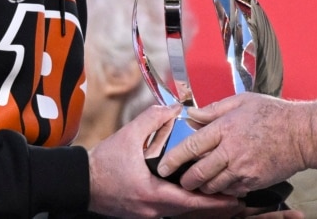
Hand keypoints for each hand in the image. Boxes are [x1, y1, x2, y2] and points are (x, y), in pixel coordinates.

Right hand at [89, 104, 244, 218]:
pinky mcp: (142, 212)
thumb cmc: (103, 163)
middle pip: (189, 210)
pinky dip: (184, 203)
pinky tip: (194, 195)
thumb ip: (153, 119)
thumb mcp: (129, 136)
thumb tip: (174, 108)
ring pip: (180, 211)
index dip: (214, 201)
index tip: (233, 198)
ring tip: (221, 197)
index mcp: (151, 193)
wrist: (81, 181)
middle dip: (213, 205)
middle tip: (236, 199)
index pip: (189, 201)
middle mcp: (151, 208)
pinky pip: (169, 209)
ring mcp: (146, 213)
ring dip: (199, 205)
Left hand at [156, 94, 316, 196]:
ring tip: (200, 183)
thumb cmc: (274, 114)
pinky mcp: (253, 181)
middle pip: (198, 173)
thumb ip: (214, 109)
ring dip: (203, 186)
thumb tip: (191, 114)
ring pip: (212, 185)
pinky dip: (223, 190)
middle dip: (185, 180)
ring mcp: (243, 168)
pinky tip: (222, 183)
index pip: (191, 146)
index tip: (163, 166)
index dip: (173, 159)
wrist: (303, 134)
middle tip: (181, 180)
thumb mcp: (242, 101)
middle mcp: (231, 150)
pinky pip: (230, 191)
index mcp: (225, 128)